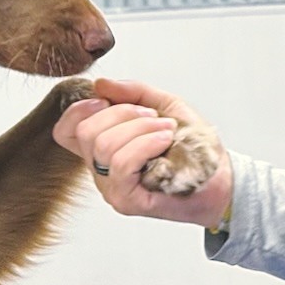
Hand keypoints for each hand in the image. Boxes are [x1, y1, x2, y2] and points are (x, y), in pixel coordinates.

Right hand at [52, 77, 231, 227]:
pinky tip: (165, 141)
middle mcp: (101, 170)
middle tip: (153, 116)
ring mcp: (111, 187)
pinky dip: (146, 143)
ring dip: (141, 128)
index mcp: (103, 147)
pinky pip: (122, 163)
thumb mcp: (163, 107)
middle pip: (85, 132)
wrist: (220, 178)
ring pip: (104, 146)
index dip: (78, 109)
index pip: (65, 131)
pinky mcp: (126, 201)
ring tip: (166, 130)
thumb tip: (101, 84)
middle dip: (122, 113)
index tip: (105, 99)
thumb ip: (132, 93)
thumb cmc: (193, 148)